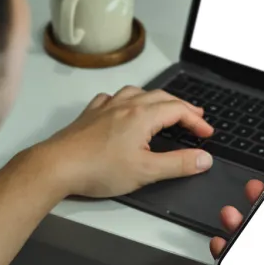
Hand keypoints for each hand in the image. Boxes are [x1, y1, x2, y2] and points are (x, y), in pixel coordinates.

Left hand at [33, 85, 214, 197]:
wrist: (57, 166)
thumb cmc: (97, 169)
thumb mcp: (146, 171)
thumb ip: (178, 164)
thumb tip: (203, 159)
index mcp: (142, 116)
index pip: (178, 110)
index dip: (196, 121)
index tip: (206, 133)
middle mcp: (125, 105)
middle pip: (161, 97)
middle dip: (181, 107)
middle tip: (195, 118)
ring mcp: (106, 108)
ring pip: (137, 93)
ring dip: (156, 99)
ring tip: (164, 108)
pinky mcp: (90, 115)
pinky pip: (112, 98)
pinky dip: (126, 100)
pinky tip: (123, 108)